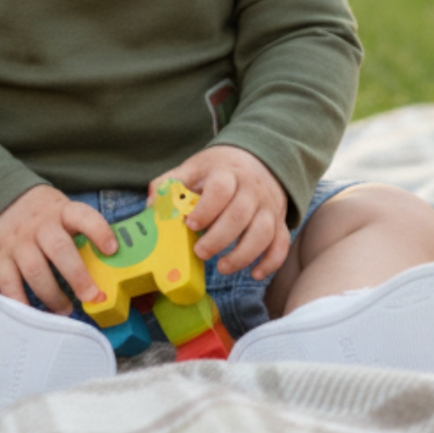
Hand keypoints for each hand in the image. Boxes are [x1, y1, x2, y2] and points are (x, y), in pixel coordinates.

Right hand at [0, 185, 119, 313]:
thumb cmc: (41, 213)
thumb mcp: (61, 210)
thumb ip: (80, 231)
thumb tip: (109, 264)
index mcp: (61, 211)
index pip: (83, 216)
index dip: (99, 232)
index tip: (111, 250)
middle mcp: (39, 225)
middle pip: (60, 249)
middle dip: (78, 276)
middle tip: (91, 297)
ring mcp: (18, 241)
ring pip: (36, 271)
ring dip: (53, 296)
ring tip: (65, 310)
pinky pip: (8, 284)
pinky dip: (21, 303)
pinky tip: (34, 314)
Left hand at [151, 146, 289, 281]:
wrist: (258, 158)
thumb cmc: (219, 169)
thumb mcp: (194, 167)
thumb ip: (171, 183)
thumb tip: (152, 206)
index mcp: (227, 173)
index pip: (220, 189)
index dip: (205, 209)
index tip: (190, 224)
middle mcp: (251, 189)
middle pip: (239, 215)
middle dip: (218, 239)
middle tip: (200, 252)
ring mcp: (268, 206)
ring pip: (263, 233)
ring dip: (242, 255)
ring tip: (222, 267)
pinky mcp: (279, 221)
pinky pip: (281, 244)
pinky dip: (271, 262)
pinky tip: (255, 274)